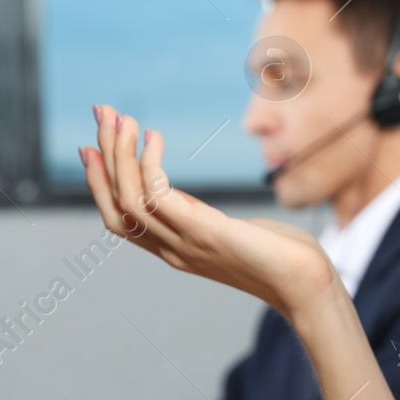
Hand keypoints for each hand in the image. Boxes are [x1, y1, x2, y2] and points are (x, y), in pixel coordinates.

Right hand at [81, 105, 339, 320]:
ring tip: (122, 118)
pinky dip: (148, 163)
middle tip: (100, 114)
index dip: (100, 183)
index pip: (119, 219)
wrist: (308, 285)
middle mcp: (172, 250)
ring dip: (119, 153)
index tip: (91, 147)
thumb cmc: (282, 258)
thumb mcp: (231, 234)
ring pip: (129, 198)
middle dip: (103, 157)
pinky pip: (158, 196)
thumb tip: (186, 200)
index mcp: (175, 250)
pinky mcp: (205, 232)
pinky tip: (154, 137)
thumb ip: (202, 219)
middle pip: (116, 205)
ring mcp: (185, 243)